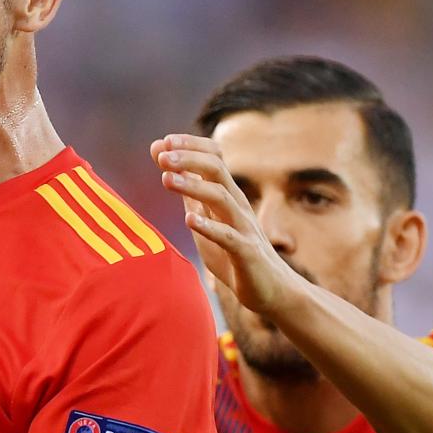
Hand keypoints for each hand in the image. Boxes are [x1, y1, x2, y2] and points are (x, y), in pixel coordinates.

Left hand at [152, 134, 300, 317]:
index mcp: (227, 195)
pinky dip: (209, 227)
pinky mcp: (247, 253)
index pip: (213, 158)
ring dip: (193, 187)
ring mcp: (244, 228)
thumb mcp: (204, 218)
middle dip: (189, 159)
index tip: (162, 143)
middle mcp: (237, 205)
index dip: (190, 147)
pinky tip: (189, 222)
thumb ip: (187, 192)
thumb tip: (164, 160)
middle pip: (217, 170)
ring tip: (166, 179)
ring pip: (221, 198)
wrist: (271, 290)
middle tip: (162, 156)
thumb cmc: (232, 253)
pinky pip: (229, 237)